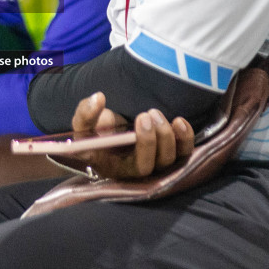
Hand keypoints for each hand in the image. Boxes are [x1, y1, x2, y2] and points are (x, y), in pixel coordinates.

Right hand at [68, 92, 194, 178]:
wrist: (104, 134)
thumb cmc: (93, 134)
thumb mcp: (83, 125)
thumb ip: (86, 114)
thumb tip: (98, 98)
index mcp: (120, 169)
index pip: (140, 166)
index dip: (146, 144)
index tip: (142, 118)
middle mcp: (141, 170)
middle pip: (159, 162)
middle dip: (158, 136)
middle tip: (150, 113)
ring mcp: (156, 163)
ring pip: (173, 158)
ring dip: (171, 136)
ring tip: (157, 114)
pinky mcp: (169, 154)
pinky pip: (184, 152)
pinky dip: (186, 138)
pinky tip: (179, 121)